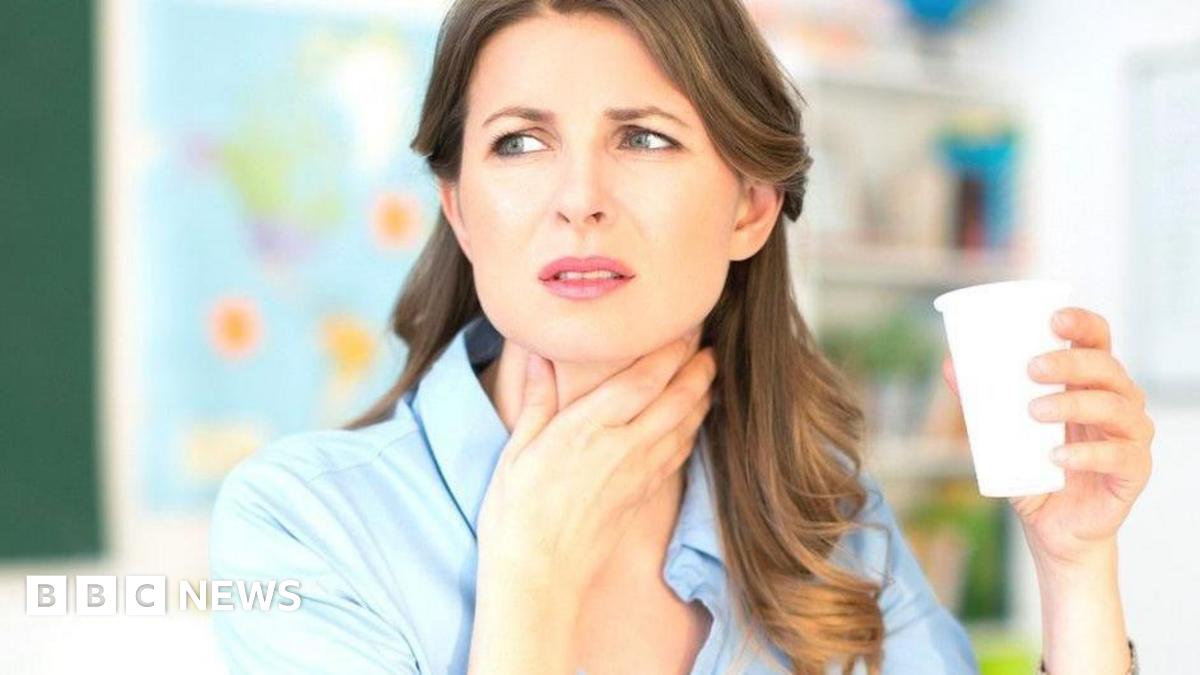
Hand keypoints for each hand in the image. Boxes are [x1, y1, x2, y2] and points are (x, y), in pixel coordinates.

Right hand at [475, 328, 715, 597]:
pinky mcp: (643, 496)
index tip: (684, 324)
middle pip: (676, 399)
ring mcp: (638, 474)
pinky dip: (692, 431)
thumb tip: (535, 351)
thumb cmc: (516, 515)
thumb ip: (535, 398)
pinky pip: (677, 454)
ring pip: (685, 426)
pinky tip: (693, 421)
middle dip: (698, 368)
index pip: (643, 378)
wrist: (538, 577)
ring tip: (710, 373)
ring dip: (702, 397)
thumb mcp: (516, 450)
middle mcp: (623, 447)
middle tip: (710, 344)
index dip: (670, 349)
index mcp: (589, 428)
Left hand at [941, 306, 1154, 567]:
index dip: (1083, 323)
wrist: (1052, 528)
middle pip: (1107, 368)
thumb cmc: (1031, 469)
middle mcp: (1118, 402)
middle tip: (1031, 369)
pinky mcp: (1134, 471)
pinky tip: (1057, 455)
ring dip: (1073, 403)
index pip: (1098, 340)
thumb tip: (949, 364)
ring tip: (1034, 412)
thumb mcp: (999, 433)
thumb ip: (978, 400)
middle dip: (1070, 362)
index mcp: (1090, 383)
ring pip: (1115, 407)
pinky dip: (1087, 453)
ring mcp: (1131, 436)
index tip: (1053, 320)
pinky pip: (1120, 456)